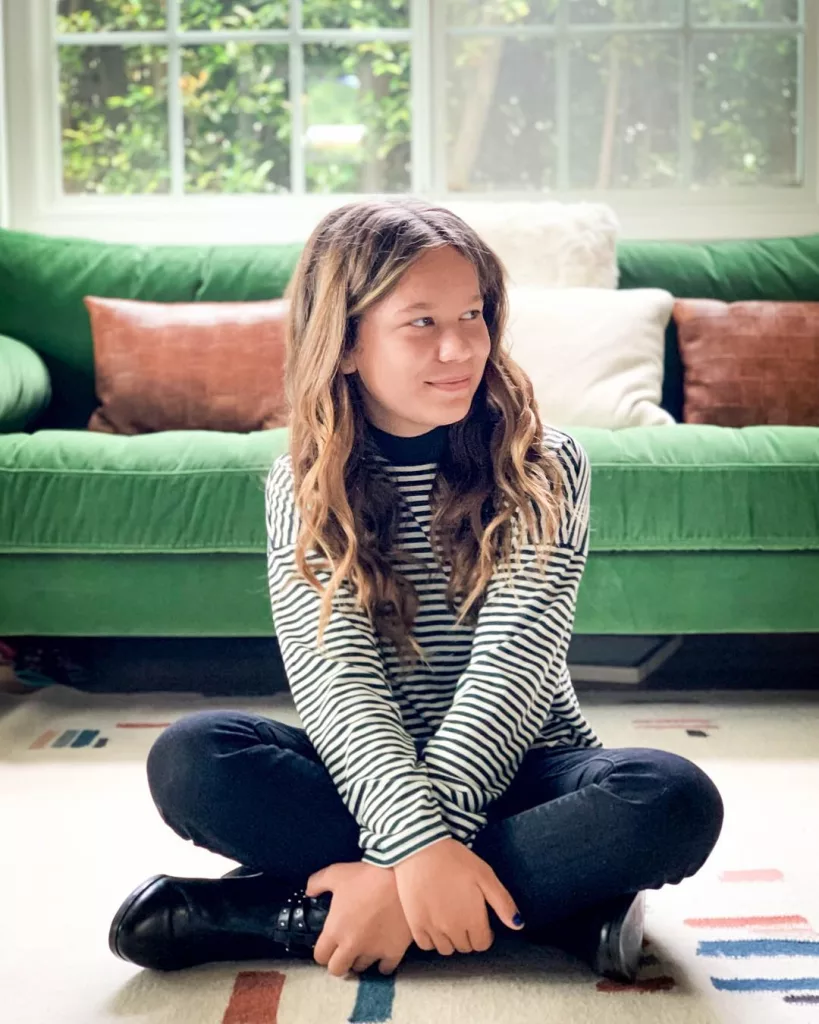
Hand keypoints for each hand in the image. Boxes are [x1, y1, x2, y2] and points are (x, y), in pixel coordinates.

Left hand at [305, 861, 413, 977]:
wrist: (401, 878)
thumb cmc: (366, 876)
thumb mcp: (336, 873)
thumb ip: (317, 882)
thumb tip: (309, 891)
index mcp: (335, 930)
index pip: (320, 956)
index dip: (323, 951)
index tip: (329, 945)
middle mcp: (352, 946)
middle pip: (338, 969)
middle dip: (339, 961)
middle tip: (345, 950)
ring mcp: (373, 951)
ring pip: (361, 968)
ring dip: (360, 959)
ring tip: (364, 947)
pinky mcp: (393, 951)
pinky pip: (385, 969)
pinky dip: (383, 963)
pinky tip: (382, 952)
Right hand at [392, 837, 523, 955]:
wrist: (420, 848)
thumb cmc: (455, 859)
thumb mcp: (485, 875)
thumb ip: (503, 902)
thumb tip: (518, 925)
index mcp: (472, 919)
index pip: (482, 944)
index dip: (484, 934)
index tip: (480, 921)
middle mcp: (452, 929)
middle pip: (465, 947)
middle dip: (468, 935)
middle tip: (464, 916)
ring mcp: (432, 928)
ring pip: (446, 949)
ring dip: (450, 939)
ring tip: (449, 919)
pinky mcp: (414, 924)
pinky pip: (426, 945)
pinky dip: (432, 939)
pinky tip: (433, 923)